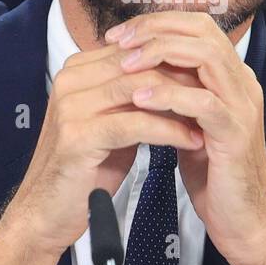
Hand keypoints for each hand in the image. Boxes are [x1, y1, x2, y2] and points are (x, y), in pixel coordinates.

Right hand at [0, 42, 204, 258]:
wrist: (46, 215)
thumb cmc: (85, 172)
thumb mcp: (113, 124)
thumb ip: (135, 97)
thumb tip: (180, 76)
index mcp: (77, 70)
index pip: (136, 50)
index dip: (177, 61)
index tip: (212, 76)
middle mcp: (69, 80)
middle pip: (140, 64)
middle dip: (185, 78)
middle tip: (220, 94)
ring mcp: (70, 107)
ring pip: (140, 90)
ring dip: (182, 103)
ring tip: (213, 117)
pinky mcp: (78, 136)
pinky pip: (135, 124)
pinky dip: (170, 130)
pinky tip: (194, 140)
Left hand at [103, 12, 265, 264]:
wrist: (244, 223)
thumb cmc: (214, 176)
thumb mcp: (189, 124)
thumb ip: (174, 96)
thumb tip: (136, 73)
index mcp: (231, 77)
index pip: (197, 25)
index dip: (156, 23)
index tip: (119, 35)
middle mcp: (242, 83)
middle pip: (201, 30)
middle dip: (154, 30)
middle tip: (117, 42)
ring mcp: (243, 106)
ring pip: (205, 56)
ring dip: (160, 54)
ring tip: (124, 65)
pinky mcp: (236, 134)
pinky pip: (203, 102)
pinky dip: (168, 96)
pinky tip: (139, 101)